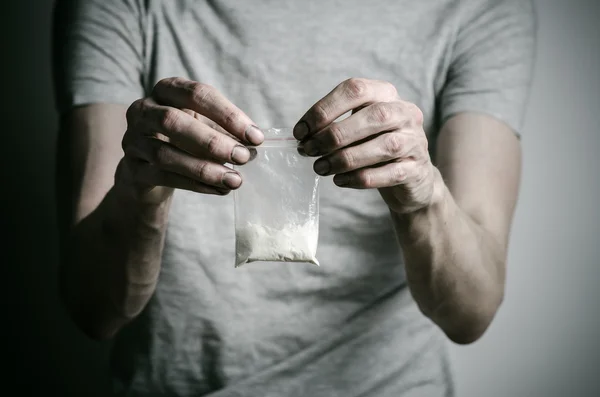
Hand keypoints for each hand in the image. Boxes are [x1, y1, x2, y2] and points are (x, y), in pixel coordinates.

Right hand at [117, 77, 263, 203]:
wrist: (149, 169)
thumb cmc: (184, 140)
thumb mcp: (206, 128)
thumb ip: (227, 133)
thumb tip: (253, 145)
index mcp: (166, 90)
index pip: (197, 94)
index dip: (228, 115)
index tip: (256, 137)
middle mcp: (143, 110)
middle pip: (173, 120)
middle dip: (213, 141)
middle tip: (243, 157)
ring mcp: (132, 139)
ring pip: (164, 153)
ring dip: (204, 168)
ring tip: (234, 180)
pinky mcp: (132, 169)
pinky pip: (163, 176)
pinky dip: (195, 184)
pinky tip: (219, 190)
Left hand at [293, 78, 440, 213]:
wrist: (412, 178)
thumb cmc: (375, 147)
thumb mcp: (358, 128)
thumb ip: (334, 126)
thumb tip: (303, 137)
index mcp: (386, 94)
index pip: (355, 90)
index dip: (324, 109)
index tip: (300, 131)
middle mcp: (405, 113)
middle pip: (373, 116)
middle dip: (333, 135)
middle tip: (308, 151)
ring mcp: (415, 141)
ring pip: (383, 146)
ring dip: (344, 158)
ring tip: (320, 168)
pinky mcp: (417, 169)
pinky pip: (388, 174)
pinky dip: (360, 178)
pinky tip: (340, 180)